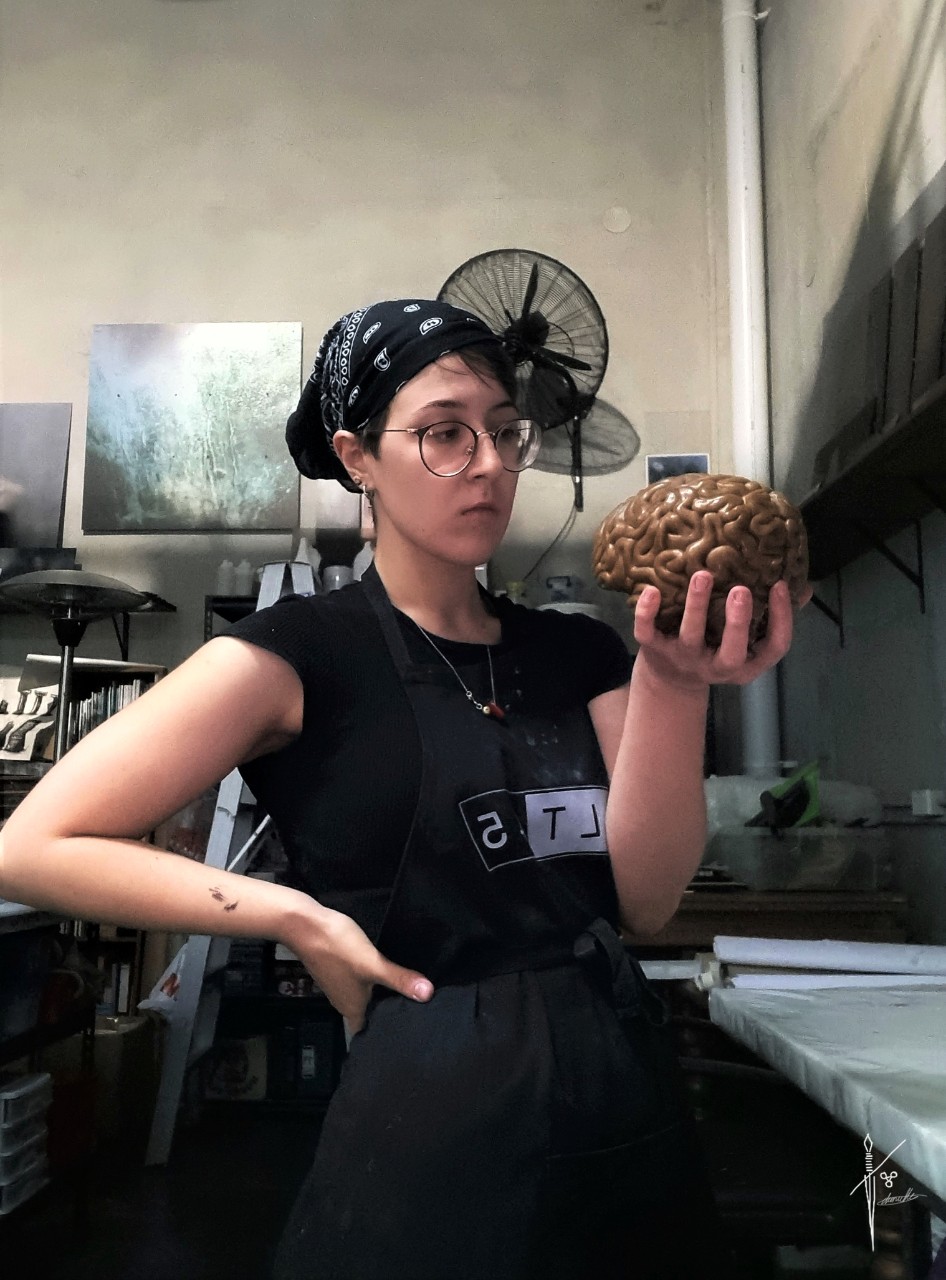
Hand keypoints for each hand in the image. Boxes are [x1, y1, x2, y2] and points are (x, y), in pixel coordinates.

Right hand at [282, 905, 433, 1033]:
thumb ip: (399, 979)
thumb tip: (428, 995)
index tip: (403, 1028)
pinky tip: (379, 968)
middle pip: (366, 1013)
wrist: (305, 925)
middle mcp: (342, 1001)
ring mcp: (336, 984)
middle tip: (410, 1005)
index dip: (382, 1032)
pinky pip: (355, 980)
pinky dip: (367, 978)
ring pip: (361, 996)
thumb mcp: (373, 964)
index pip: (367, 1030)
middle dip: (384, 1010)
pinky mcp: (334, 968)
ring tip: (400, 987)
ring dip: (377, 993)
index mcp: (352, 1008)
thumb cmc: (339, 949)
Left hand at [633, 571, 811, 690]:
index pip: (774, 648)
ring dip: (696, 606)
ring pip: (691, 637)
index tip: (780, 586)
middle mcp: (717, 667)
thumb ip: (771, 616)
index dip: (781, 620)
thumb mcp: (746, 640)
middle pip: (732, 652)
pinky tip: (651, 590)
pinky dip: (647, 614)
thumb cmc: (717, 647)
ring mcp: (685, 660)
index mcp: (746, 663)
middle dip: (737, 623)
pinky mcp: (654, 651)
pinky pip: (647, 635)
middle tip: (740, 590)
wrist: (670, 678)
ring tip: (702, 575)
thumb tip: (801, 587)